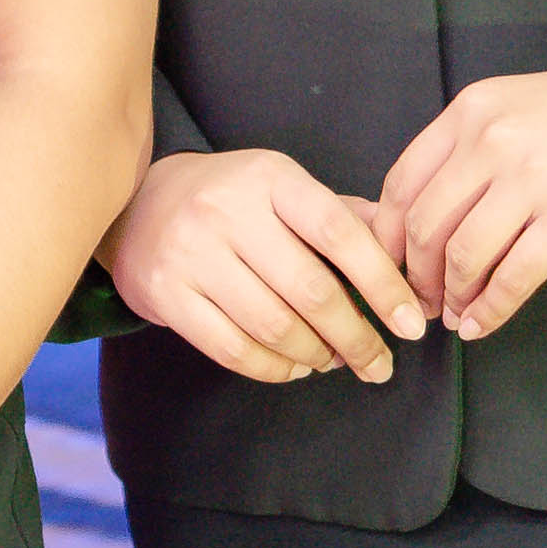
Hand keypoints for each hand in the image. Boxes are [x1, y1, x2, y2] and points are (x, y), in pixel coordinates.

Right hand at [103, 149, 417, 384]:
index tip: (409, 324)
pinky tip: (295, 366)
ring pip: (274, 326)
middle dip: (357, 337)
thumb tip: (406, 260)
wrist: (137, 204)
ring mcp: (193, 254)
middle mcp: (228, 211)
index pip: (338, 232)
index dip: (381, 283)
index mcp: (271, 178)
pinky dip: (275, 369)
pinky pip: (234, 350)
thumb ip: (344, 217)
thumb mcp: (284, 187)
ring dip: (317, 356)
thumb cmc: (231, 199)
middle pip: (310, 290)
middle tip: (380, 364)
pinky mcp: (167, 295)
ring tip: (334, 361)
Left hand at [377, 51, 546, 340]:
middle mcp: (492, 141)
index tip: (390, 268)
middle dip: (416, 276)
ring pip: (465, 255)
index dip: (388, 238)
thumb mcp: (519, 107)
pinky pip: (515, 276)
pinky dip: (492, 309)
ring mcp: (533, 178)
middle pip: (425, 226)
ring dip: (453, 297)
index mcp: (472, 111)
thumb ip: (473, 148)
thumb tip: (432, 214)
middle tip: (420, 303)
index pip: (402, 184)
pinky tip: (484, 322)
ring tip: (455, 316)